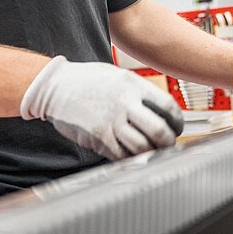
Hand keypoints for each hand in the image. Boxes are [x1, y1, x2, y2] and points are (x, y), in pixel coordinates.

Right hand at [21, 56, 184, 159]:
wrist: (55, 87)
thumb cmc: (87, 80)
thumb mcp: (118, 76)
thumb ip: (140, 92)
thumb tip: (162, 112)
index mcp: (132, 85)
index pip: (168, 107)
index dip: (177, 121)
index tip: (176, 127)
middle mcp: (124, 104)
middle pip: (159, 131)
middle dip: (168, 142)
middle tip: (168, 143)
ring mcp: (111, 123)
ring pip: (142, 147)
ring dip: (151, 153)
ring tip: (152, 150)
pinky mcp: (99, 138)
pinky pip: (122, 155)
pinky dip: (132, 158)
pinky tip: (132, 153)